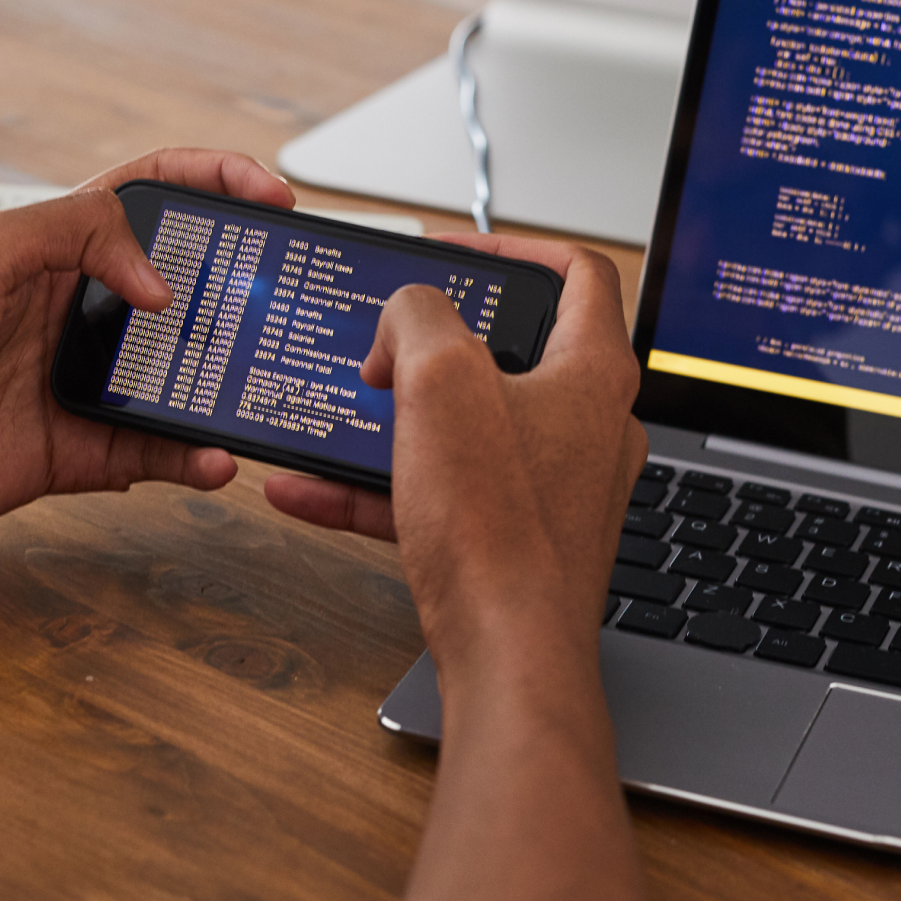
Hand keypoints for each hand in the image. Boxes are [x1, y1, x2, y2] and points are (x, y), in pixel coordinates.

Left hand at [0, 149, 294, 558]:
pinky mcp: (75, 453)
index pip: (147, 194)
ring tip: (262, 382)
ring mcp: (76, 384)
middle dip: (241, 286)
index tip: (273, 198)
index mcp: (50, 249)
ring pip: (178, 373)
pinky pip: (154, 453)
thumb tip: (163, 282)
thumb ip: (77, 232)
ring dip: (224, 379)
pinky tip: (215, 460)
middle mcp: (71, 311)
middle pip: (180, 285)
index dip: (213, 183)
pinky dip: (192, 457)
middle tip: (288, 298)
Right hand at [263, 236, 645, 665]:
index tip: (455, 252)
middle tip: (388, 339)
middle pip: (512, 352)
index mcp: (592, 371)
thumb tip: (406, 319)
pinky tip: (309, 491)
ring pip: (466, 430)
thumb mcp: (440, 379)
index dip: (512, 247)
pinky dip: (379, 488)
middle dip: (435, 343)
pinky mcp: (517, 538)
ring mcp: (555, 486)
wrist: (509, 653)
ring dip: (396, 419)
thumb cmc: (499, 528)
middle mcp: (588, 426)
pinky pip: (438, 494)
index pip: (577, 273)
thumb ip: (417, 317)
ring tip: (340, 412)